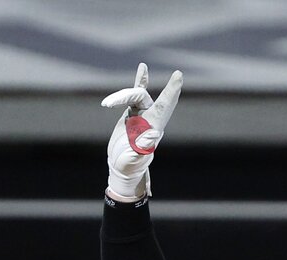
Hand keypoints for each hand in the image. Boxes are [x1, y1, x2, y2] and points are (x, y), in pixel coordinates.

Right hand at [103, 62, 182, 199]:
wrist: (121, 166)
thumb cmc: (129, 166)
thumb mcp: (134, 160)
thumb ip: (143, 149)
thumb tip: (153, 134)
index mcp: (152, 127)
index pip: (163, 106)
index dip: (171, 92)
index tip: (178, 76)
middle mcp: (150, 118)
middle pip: (146, 97)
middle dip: (147, 85)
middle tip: (161, 73)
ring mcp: (142, 113)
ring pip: (137, 94)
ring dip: (122, 96)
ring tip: (108, 104)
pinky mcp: (133, 111)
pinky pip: (136, 93)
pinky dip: (140, 80)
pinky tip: (143, 67)